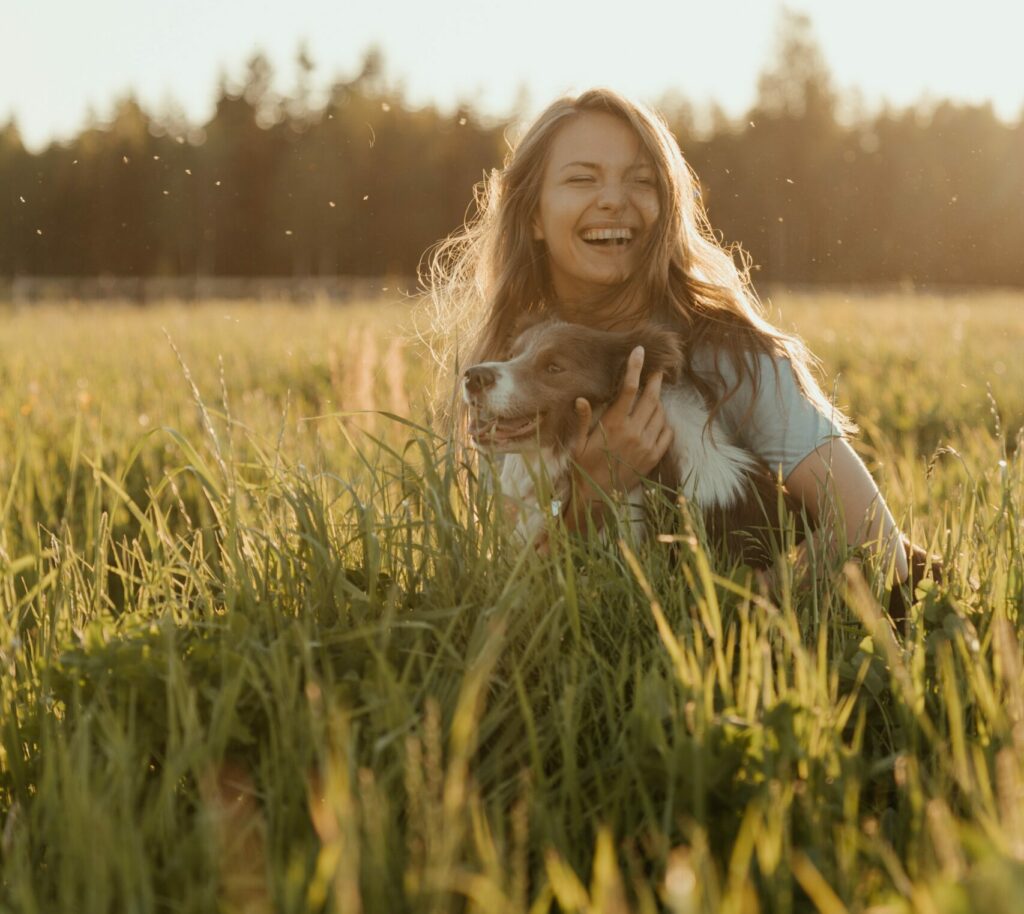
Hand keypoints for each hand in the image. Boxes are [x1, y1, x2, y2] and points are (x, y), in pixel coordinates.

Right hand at [569, 345, 673, 502]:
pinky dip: (664, 424)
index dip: (635, 368)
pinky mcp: (653, 458)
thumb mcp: (578, 442)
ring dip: (658, 403)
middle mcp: (633, 432)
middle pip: (650, 398)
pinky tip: (657, 421)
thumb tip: (581, 399)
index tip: (640, 352)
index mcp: (613, 425)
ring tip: (653, 398)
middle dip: (655, 381)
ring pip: (660, 414)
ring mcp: (646, 445)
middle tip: (657, 371)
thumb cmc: (583, 467)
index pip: (628, 389)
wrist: (596, 497)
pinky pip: (666, 434)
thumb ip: (583, 419)